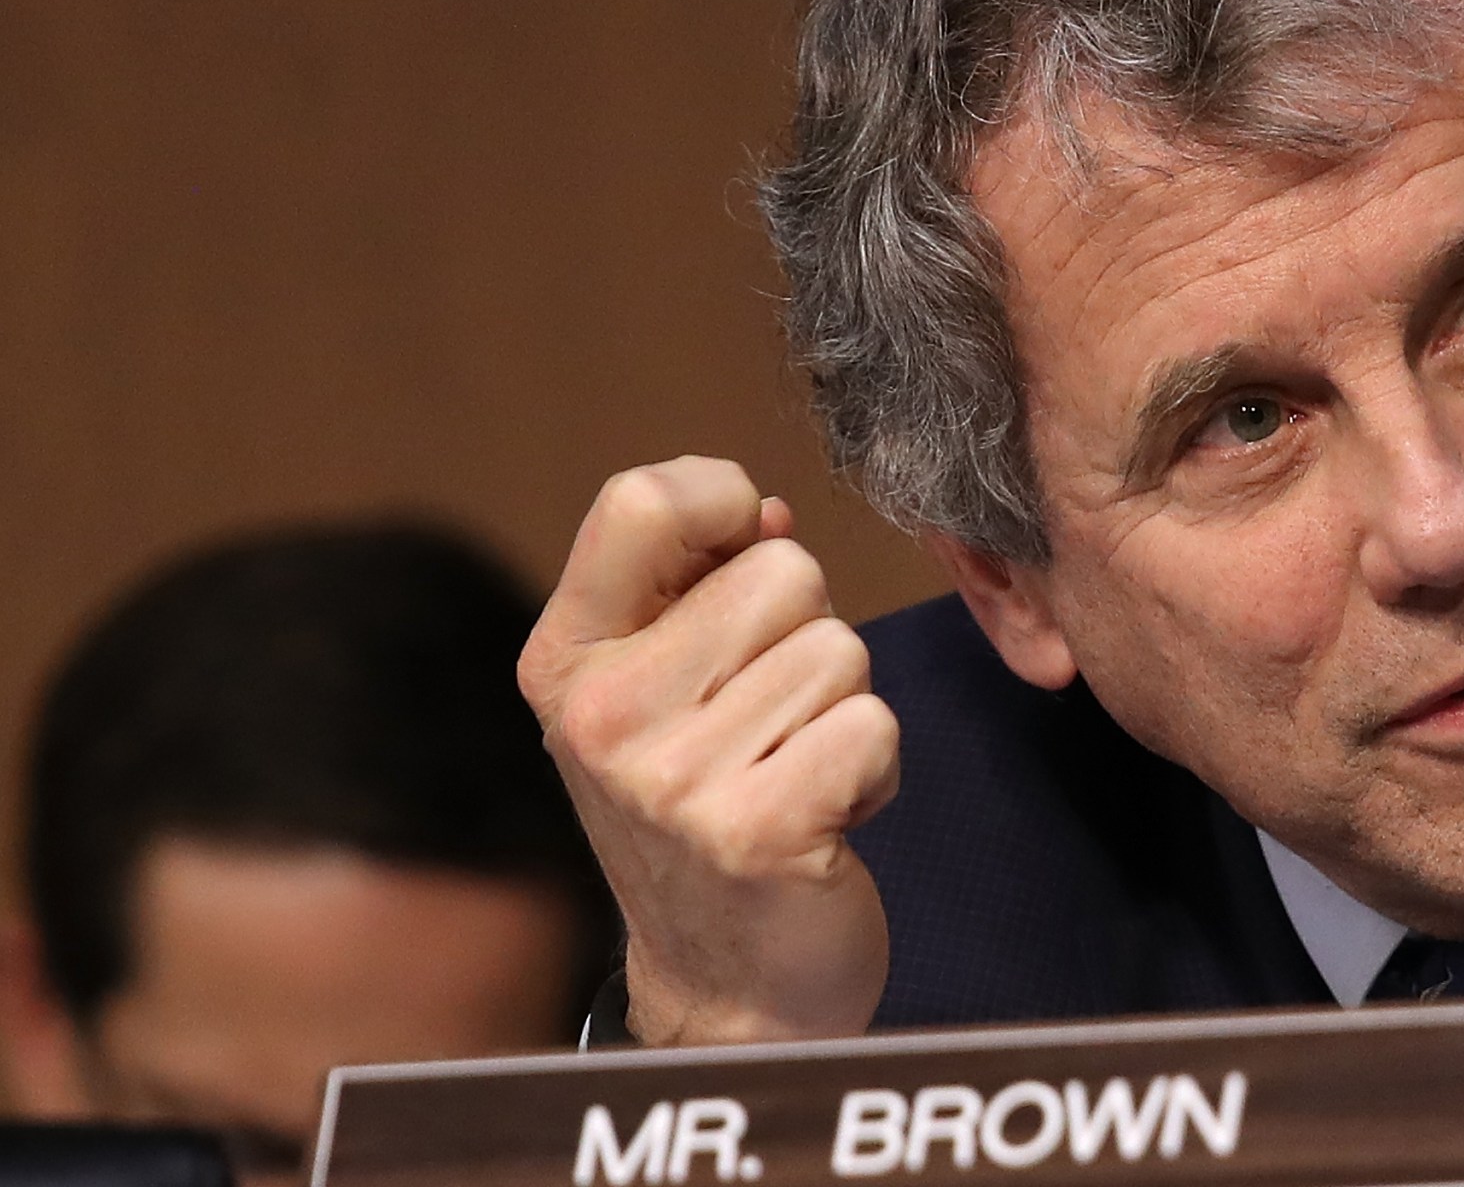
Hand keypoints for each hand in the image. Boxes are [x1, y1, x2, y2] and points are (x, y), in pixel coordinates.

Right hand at [519, 456, 897, 1045]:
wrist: (723, 986)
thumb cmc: (706, 814)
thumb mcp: (663, 689)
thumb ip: (698, 585)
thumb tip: (766, 512)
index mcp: (566, 660)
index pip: (640, 500)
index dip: (722, 502)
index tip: (744, 553)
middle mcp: (602, 715)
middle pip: (782, 570)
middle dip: (806, 634)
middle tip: (771, 720)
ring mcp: (672, 778)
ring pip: (839, 649)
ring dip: (843, 709)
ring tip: (794, 773)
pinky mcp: (755, 831)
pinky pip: (871, 724)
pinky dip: (875, 769)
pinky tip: (827, 817)